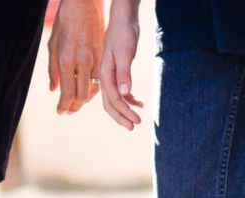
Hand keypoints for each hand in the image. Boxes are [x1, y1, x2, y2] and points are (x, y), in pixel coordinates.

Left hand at [47, 0, 104, 114]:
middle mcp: (82, 62)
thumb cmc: (65, 21)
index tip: (60, 113)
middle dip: (74, 107)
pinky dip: (94, 88)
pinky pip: (100, 79)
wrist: (84, 5)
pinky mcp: (103, 56)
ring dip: (85, 99)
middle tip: (68, 112)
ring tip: (76, 104)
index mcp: (66, 59)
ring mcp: (94, 60)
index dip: (64, 105)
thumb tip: (53, 89)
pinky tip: (87, 91)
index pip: (67, 91)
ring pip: (93, 89)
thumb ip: (52, 69)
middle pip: (81, 94)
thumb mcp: (53, 43)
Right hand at [100, 13, 144, 129]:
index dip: (124, 112)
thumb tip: (125, 94)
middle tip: (133, 127)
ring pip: (115, 98)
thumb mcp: (125, 54)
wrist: (123, 21)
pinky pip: (120, 90)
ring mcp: (110, 74)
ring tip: (138, 119)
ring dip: (125, 109)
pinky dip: (129, 98)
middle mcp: (105, 76)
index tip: (136, 122)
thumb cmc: (124, 35)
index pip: (114, 99)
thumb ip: (124, 74)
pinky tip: (140, 103)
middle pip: (110, 103)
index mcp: (105, 73)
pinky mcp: (117, 72)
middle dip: (121, 116)